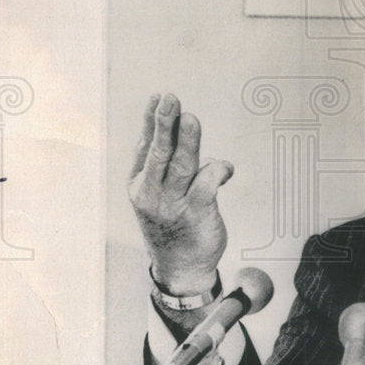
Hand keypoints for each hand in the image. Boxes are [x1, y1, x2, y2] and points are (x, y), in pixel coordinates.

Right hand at [128, 93, 233, 294]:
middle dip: (164, 124)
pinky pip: (206, 185)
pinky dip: (217, 169)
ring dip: (188, 140)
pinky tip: (225, 167)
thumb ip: (168, 164)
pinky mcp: (196, 214)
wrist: (180, 267)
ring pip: (181, 166)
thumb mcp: (159, 192)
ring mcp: (172, 205)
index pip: (145, 146)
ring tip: (191, 118)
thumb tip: (182, 129)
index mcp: (140, 183)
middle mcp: (152, 193)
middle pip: (159, 153)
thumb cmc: (172, 223)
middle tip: (170, 98)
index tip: (157, 96)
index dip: (150, 121)